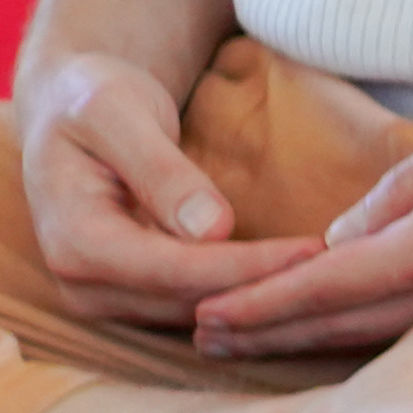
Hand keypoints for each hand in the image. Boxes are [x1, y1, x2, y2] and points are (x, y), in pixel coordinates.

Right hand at [16, 50, 319, 330]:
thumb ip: (161, 170)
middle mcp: (83, 285)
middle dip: (263, 287)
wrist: (69, 109)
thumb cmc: (93, 99)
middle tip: (343, 266)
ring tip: (333, 271)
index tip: (312, 251)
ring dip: (260, 296)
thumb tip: (213, 230)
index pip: (173, 270)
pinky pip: (194, 304)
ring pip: (196, 313)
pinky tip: (297, 273)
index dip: (245, 266)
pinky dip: (244, 291)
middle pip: (188, 301)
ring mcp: (105, 297)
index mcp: (74, 242)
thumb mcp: (118, 114)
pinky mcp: (131, 296)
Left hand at [181, 72, 412, 358]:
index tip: (202, 319)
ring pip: (396, 330)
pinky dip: (388, 327)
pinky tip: (371, 320)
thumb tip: (351, 230)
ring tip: (271, 340)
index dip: (260, 304)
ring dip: (325, 336)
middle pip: (351, 325)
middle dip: (274, 334)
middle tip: (207, 343)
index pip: (329, 283)